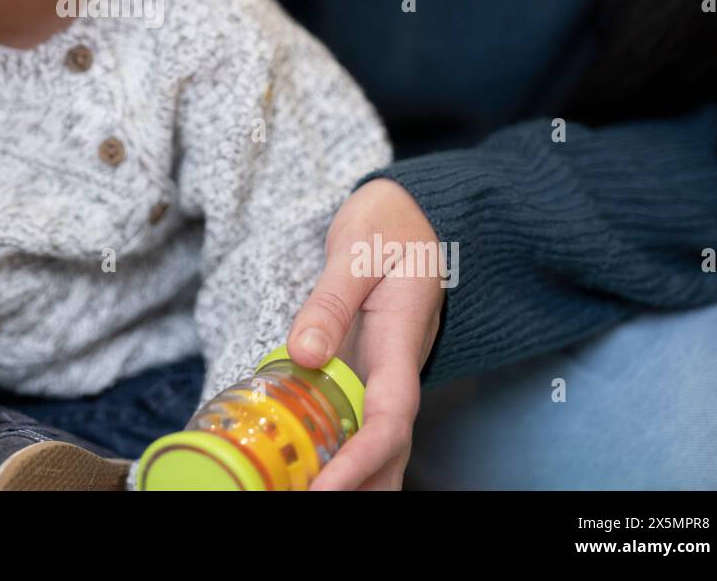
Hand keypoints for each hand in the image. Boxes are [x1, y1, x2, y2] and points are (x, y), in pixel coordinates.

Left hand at [286, 178, 445, 489]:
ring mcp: (387, 374)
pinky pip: (361, 425)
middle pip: (389, 452)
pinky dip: (340, 456)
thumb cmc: (389, 227)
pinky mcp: (371, 372)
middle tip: (303, 503)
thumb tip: (303, 354)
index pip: (388, 419)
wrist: (416, 213)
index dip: (359, 462)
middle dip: (358, 488)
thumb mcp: (356, 252)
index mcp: (401, 341)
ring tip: (300, 494)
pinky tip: (308, 470)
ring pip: (379, 446)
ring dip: (352, 480)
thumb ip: (330, 302)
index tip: (323, 489)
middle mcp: (399, 369)